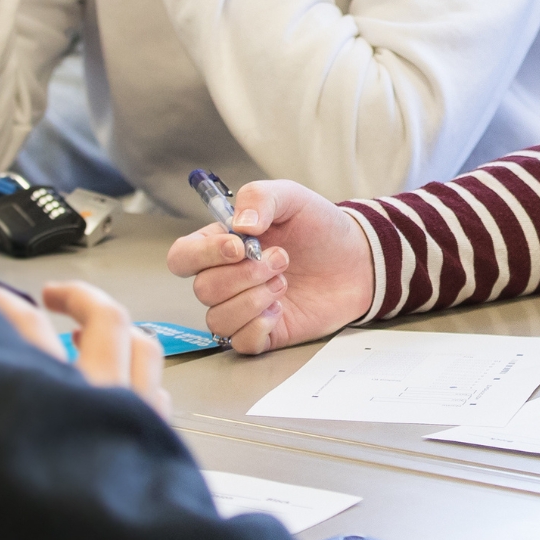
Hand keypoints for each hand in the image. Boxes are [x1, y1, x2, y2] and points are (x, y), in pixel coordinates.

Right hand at [0, 279, 172, 417]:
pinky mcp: (156, 448)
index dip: (3, 302)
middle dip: (80, 297)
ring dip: (118, 330)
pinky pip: (156, 393)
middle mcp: (105, 404)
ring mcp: (137, 422)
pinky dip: (136, 377)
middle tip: (54, 294)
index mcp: (54, 404)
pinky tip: (119, 382)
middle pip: (107, 320)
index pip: (29, 326)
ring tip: (88, 329)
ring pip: (144, 350)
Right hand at [165, 178, 376, 354]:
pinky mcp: (264, 333)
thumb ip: (259, 198)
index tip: (239, 247)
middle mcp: (226, 279)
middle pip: (203, 289)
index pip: (183, 257)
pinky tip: (281, 310)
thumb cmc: (319, 227)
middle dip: (243, 275)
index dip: (203, 255)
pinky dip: (258, 327)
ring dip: (252, 300)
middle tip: (281, 259)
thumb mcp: (291, 197)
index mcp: (222, 245)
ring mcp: (243, 308)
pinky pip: (240, 342)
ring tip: (283, 283)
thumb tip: (239, 225)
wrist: (357, 259)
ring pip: (217, 318)